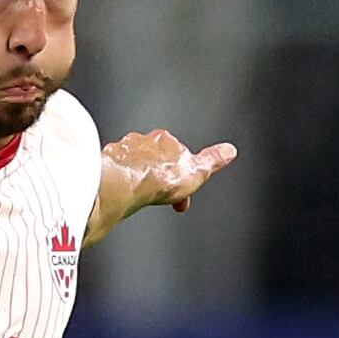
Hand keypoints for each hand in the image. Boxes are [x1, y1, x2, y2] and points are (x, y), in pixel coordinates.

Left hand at [104, 128, 237, 216]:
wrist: (127, 182)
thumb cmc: (159, 178)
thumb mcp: (197, 172)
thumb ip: (213, 160)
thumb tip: (229, 150)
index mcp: (167, 141)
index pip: (179, 155)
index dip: (182, 177)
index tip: (181, 196)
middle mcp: (144, 141)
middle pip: (155, 158)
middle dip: (159, 175)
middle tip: (161, 196)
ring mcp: (125, 150)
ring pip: (135, 162)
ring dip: (140, 176)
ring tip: (142, 196)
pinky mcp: (109, 162)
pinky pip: (117, 169)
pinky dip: (121, 180)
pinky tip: (123, 192)